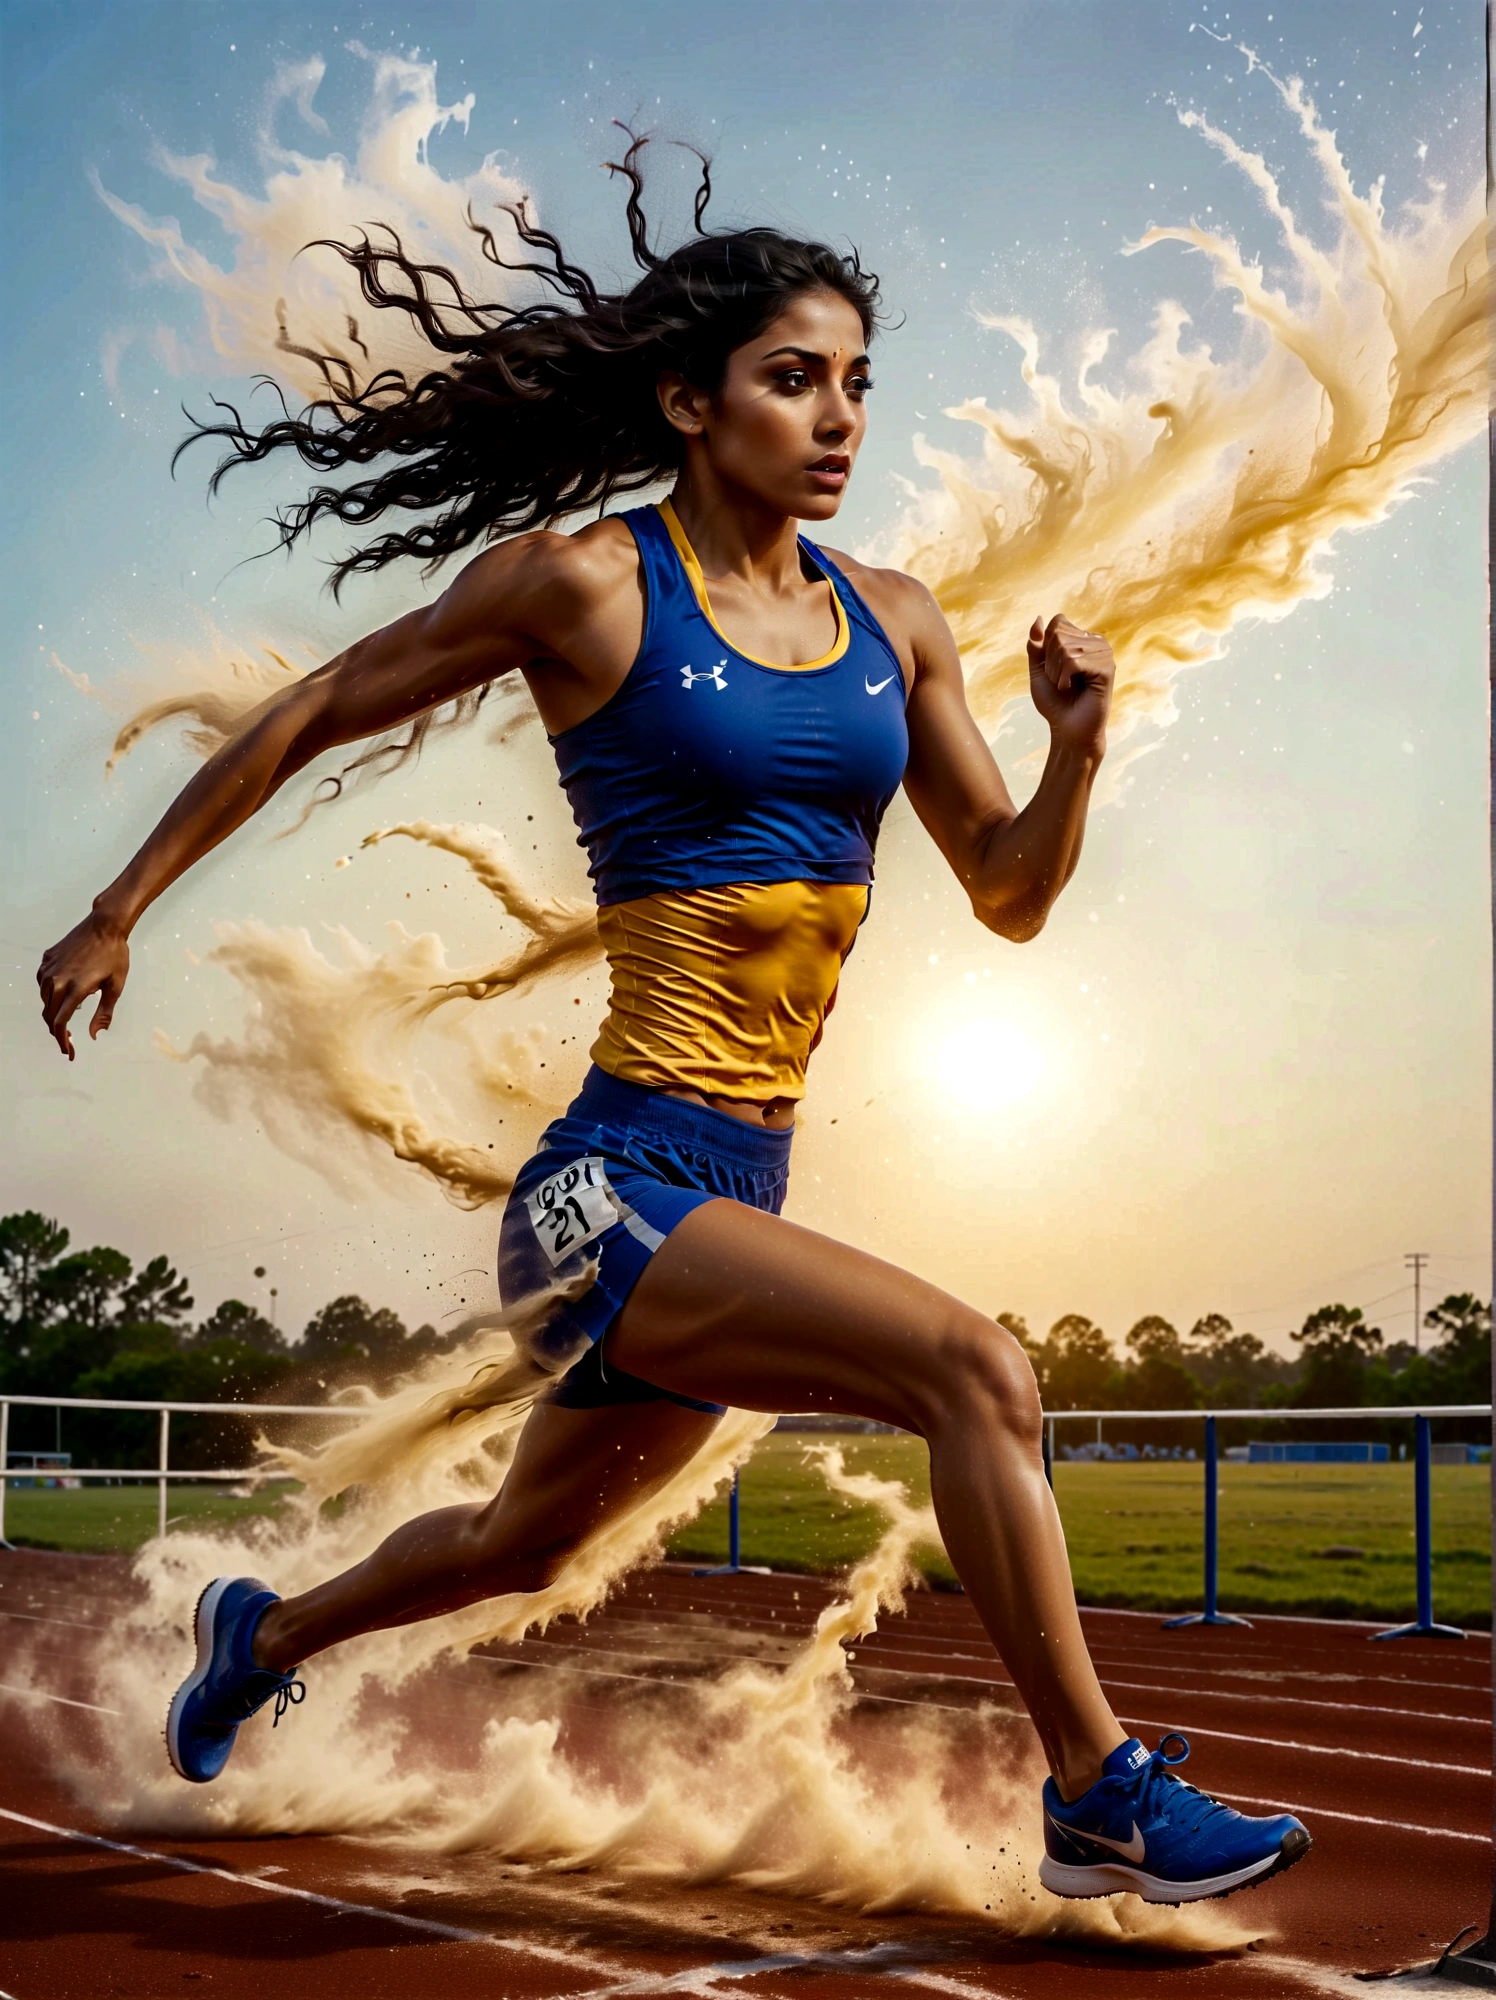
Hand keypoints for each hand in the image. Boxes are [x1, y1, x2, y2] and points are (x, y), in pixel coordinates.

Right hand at [37, 909, 130, 1059]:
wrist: (104, 926)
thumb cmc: (114, 955)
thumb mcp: (116, 986)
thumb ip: (103, 1013)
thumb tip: (94, 1035)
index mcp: (75, 989)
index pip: (60, 1024)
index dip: (62, 1042)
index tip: (69, 1052)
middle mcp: (57, 980)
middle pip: (49, 1015)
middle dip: (57, 1031)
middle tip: (70, 1041)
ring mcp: (49, 969)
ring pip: (44, 1000)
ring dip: (53, 1013)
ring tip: (68, 1018)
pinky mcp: (46, 961)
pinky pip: (43, 984)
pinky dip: (50, 994)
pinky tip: (63, 995)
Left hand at [1027, 614, 1113, 756]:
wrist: (1067, 730)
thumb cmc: (1055, 702)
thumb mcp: (1038, 670)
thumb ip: (1036, 646)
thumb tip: (1038, 619)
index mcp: (1082, 639)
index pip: (1057, 623)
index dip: (1046, 648)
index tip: (1054, 669)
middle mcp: (1096, 642)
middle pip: (1058, 635)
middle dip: (1050, 662)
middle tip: (1060, 681)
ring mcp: (1104, 654)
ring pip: (1066, 649)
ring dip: (1056, 673)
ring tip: (1067, 686)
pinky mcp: (1107, 669)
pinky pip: (1074, 662)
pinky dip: (1064, 679)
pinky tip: (1072, 689)